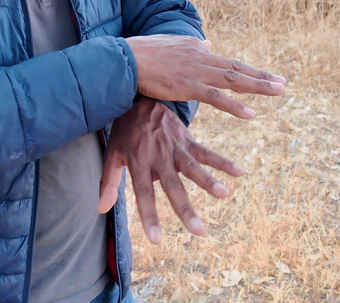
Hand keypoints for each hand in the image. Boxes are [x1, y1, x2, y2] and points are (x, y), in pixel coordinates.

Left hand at [97, 96, 244, 242]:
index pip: (143, 194)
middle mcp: (158, 158)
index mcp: (138, 164)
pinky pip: (206, 151)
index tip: (156, 239)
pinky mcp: (186, 139)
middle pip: (172, 186)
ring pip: (192, 167)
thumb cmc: (124, 132)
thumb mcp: (113, 154)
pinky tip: (239, 171)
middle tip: (199, 230)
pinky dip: (222, 161)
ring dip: (208, 181)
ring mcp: (174, 148)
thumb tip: (100, 209)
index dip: (149, 216)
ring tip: (223, 194)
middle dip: (185, 209)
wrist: (138, 99)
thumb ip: (108, 182)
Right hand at [125, 36, 284, 117]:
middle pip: (237, 68)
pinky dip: (235, 105)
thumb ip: (193, 46)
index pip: (227, 62)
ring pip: (233, 79)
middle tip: (283, 83)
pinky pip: (216, 97)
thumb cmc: (144, 53)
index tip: (266, 77)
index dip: (248, 70)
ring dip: (257, 86)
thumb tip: (209, 44)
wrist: (126, 59)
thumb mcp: (172, 45)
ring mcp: (196, 71)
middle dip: (261, 76)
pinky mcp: (188, 86)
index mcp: (198, 49)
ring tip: (278, 91)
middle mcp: (201, 57)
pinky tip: (251, 114)